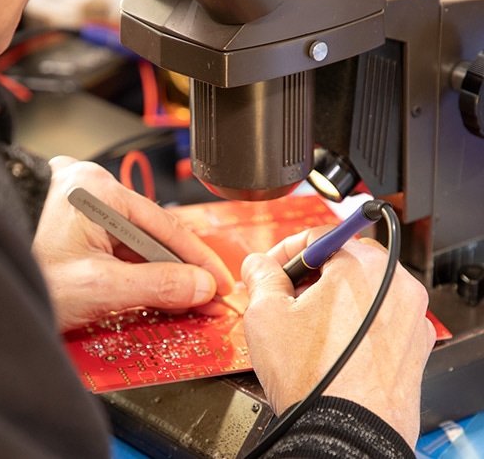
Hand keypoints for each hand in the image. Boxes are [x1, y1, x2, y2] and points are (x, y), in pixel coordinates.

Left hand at [33, 156, 233, 331]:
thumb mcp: (97, 287)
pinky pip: (107, 238)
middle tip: (202, 295)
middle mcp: (86, 184)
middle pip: (147, 231)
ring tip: (174, 297)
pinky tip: (139, 284)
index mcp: (97, 189)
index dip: (196, 259)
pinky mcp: (63, 215)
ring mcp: (72, 197)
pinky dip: (126, 263)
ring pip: (127, 236)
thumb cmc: (20, 269)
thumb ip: (156, 286)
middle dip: (175, 267)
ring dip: (150, 267)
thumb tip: (199, 287)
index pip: (164, 226)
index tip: (218, 282)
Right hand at [240, 227, 435, 445]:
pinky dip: (354, 323)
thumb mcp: (266, 314)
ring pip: (363, 291)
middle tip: (285, 296)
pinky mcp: (413, 348)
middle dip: (310, 275)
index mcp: (364, 268)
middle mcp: (397, 286)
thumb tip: (258, 265)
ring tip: (304, 327)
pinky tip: (328, 346)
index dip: (286, 250)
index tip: (272, 267)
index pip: (319, 236)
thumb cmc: (314, 380)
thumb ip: (261, 276)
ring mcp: (410, 318)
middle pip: (345, 261)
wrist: (346, 435)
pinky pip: (380, 319)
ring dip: (331, 299)